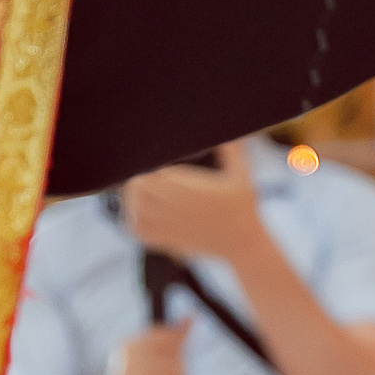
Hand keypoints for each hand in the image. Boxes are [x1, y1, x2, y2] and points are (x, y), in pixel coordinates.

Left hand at [121, 143, 265, 262]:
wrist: (242, 243)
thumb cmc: (242, 206)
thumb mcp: (242, 175)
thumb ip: (232, 151)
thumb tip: (230, 130)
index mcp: (190, 189)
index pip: (151, 173)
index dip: (147, 164)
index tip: (154, 159)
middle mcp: (176, 208)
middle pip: (139, 188)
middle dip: (137, 177)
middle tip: (144, 171)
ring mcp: (170, 226)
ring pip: (135, 209)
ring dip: (132, 196)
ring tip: (139, 187)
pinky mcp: (167, 240)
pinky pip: (139, 231)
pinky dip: (132, 220)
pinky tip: (139, 210)